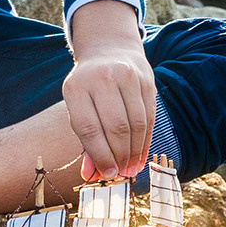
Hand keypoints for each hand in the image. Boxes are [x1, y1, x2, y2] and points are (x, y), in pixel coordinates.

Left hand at [63, 0, 156, 180]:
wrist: (109, 50)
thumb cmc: (90, 88)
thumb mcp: (80, 108)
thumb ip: (86, 141)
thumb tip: (92, 176)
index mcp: (76, 87)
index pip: (89, 128)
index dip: (100, 155)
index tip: (107, 174)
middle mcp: (101, 78)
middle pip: (115, 127)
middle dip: (120, 156)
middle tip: (122, 173)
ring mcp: (126, 76)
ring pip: (136, 123)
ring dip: (135, 151)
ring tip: (132, 168)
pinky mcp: (146, 79)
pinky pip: (149, 116)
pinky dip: (146, 140)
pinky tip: (141, 154)